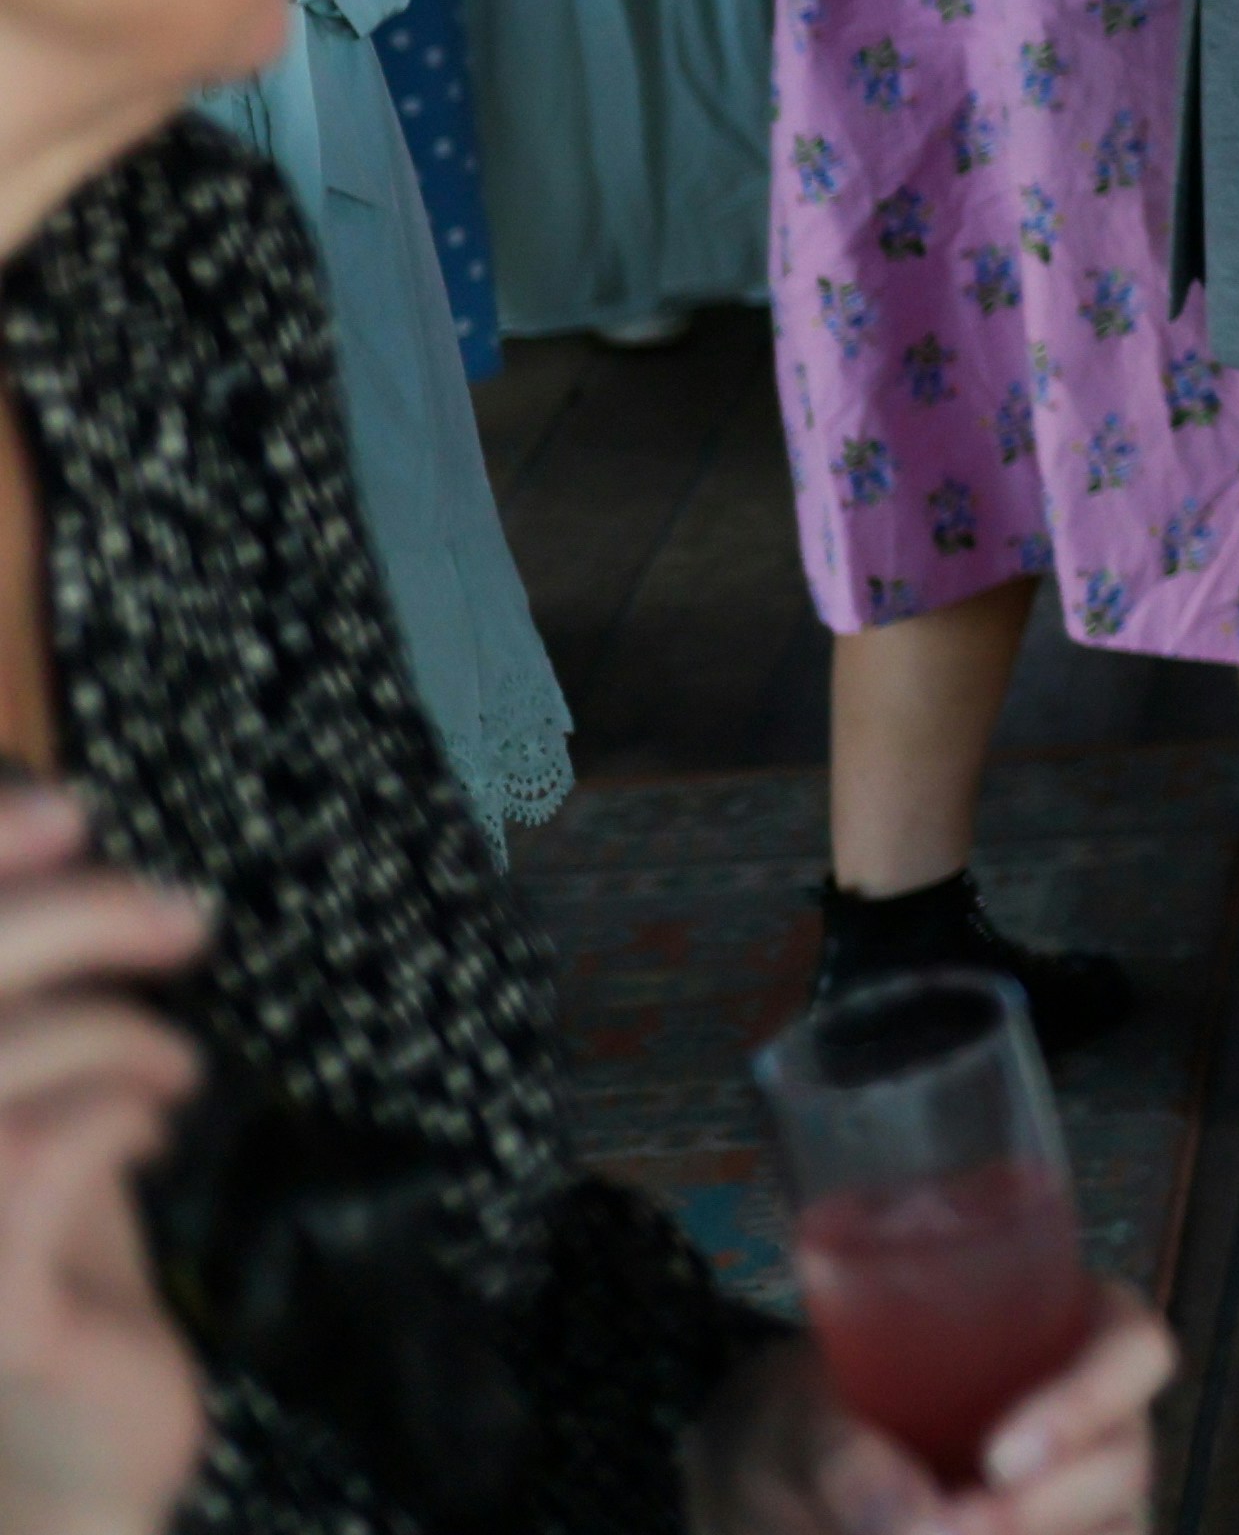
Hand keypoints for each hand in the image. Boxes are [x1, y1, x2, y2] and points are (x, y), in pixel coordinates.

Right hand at [0, 789, 205, 1534]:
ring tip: (172, 1071)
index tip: (71, 808)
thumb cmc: (49, 1281)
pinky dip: (115, 1115)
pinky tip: (144, 1138)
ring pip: (5, 1059)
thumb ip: (27, 1018)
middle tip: (185, 916)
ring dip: (117, 1038)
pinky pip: (39, 1152)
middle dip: (80, 919)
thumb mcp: (30, 1124)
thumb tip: (64, 844)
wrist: (66, 1466)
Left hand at [687, 1283, 1173, 1534]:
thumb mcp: (806, 1413)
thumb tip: (913, 1521)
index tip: (998, 1459)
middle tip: (950, 1528)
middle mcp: (1103, 1417)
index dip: (1089, 1401)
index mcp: (1072, 1331)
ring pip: (1117, 1525)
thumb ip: (845, 1456)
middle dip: (1042, 1507)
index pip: (1133, 1349)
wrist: (794, 1477)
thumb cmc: (818, 1412)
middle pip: (1124, 1461)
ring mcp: (1091, 1495)